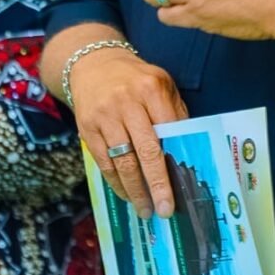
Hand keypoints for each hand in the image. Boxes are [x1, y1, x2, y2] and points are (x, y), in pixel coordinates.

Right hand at [69, 45, 187, 219]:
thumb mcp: (161, 85)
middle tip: (165, 209)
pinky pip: (104, 163)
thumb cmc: (136, 79)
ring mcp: (104, 116)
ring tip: (146, 209)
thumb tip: (187, 151)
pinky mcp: (87, 129)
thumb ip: (174, 113)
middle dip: (157, 184)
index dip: (176, 161)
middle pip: (145, 151)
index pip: (169, 131)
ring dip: (135, 190)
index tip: (184, 187)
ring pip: (122, 162)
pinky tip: (127, 194)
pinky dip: (117, 183)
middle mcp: (127, 102)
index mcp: (152, 88)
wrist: (94, 65)